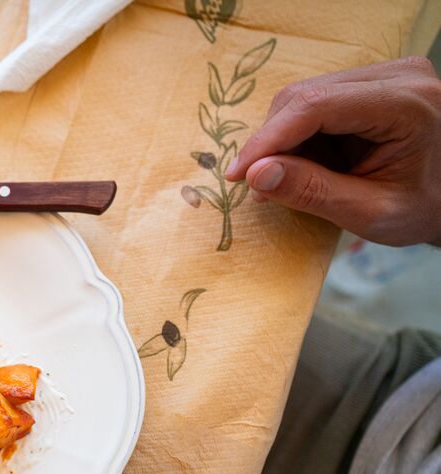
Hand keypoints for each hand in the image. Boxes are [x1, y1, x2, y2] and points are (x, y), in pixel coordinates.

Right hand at [224, 56, 440, 245]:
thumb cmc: (422, 210)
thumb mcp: (370, 213)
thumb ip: (313, 192)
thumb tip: (255, 175)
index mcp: (408, 105)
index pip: (317, 106)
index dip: (268, 139)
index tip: (237, 176)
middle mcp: (398, 75)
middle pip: (305, 96)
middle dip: (272, 142)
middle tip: (259, 187)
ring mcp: (385, 75)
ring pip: (303, 98)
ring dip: (283, 141)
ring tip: (288, 180)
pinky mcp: (371, 84)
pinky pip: (314, 103)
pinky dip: (298, 137)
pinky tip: (305, 165)